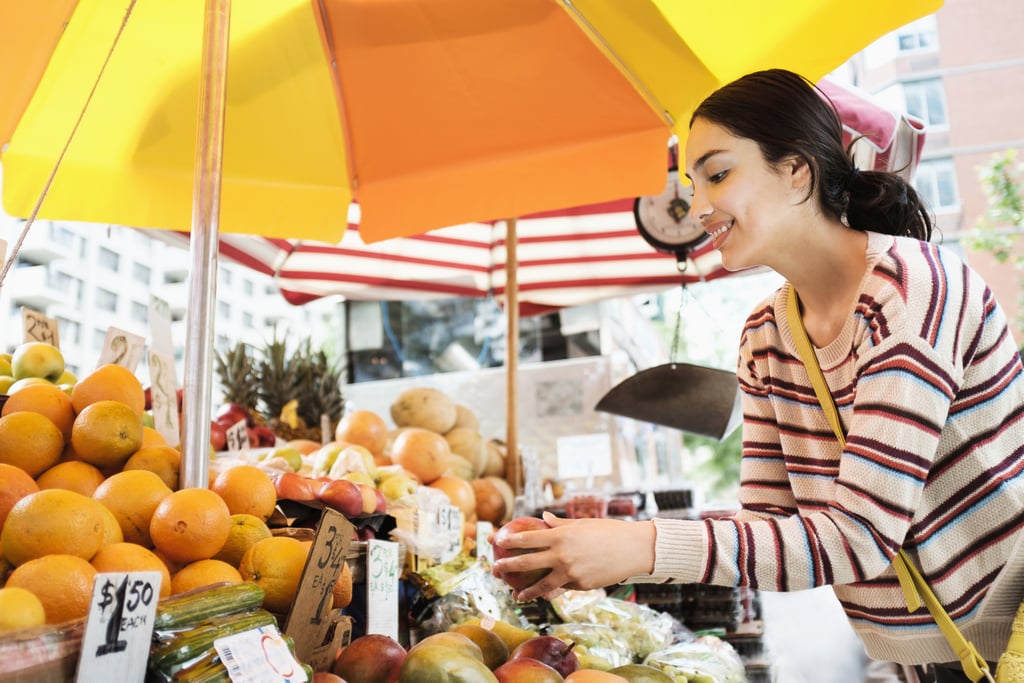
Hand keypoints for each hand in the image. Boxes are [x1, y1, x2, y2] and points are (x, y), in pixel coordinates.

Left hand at [491, 512, 655, 601]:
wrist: (633, 549)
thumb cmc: (607, 531)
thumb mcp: (582, 524)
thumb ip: (558, 524)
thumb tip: (541, 517)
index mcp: (561, 536)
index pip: (528, 538)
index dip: (510, 540)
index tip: (497, 541)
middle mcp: (562, 555)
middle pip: (527, 563)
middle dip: (508, 566)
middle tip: (495, 569)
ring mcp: (571, 573)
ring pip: (542, 586)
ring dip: (526, 592)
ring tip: (516, 595)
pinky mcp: (581, 585)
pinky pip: (562, 588)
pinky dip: (551, 591)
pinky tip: (543, 595)